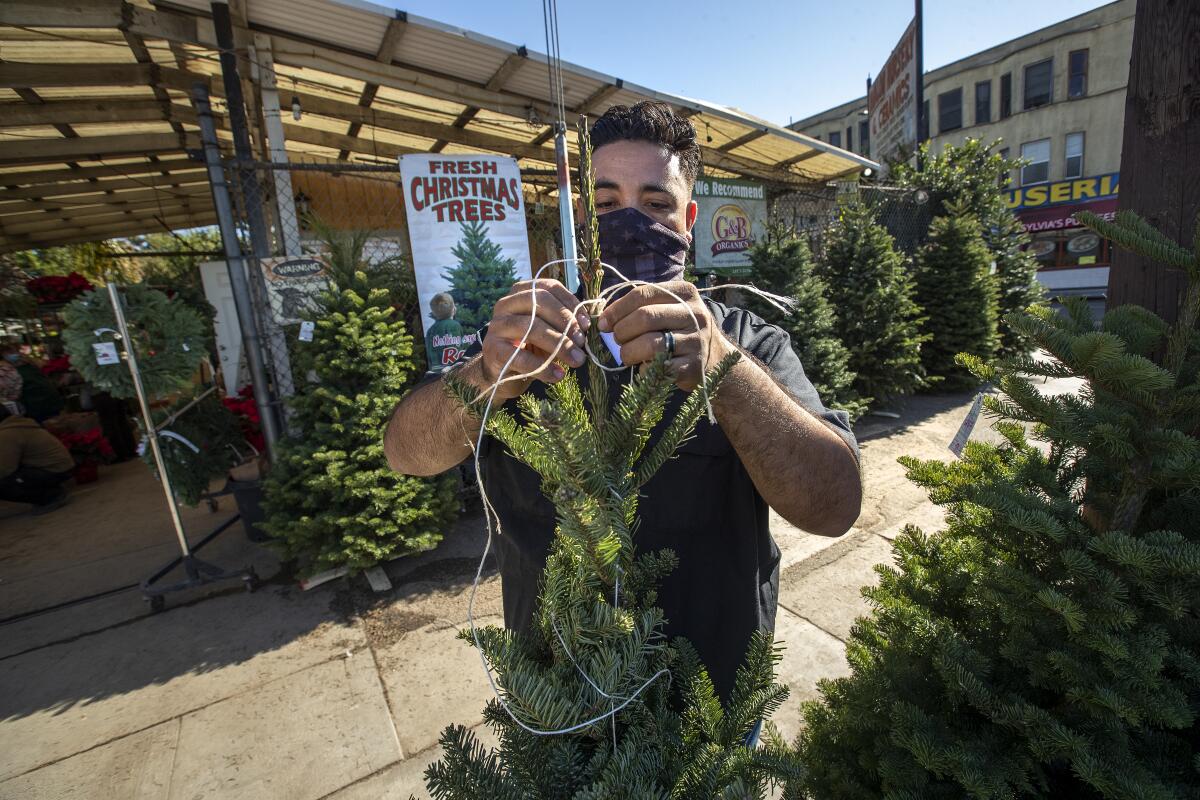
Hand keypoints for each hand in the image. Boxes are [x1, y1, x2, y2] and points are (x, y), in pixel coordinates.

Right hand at [469, 279, 589, 401]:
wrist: (501, 372)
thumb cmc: (529, 347)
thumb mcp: (548, 330)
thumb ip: (564, 323)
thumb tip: (586, 326)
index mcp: (521, 292)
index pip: (549, 287)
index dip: (570, 303)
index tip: (586, 324)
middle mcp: (506, 304)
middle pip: (539, 302)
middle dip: (565, 322)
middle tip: (582, 342)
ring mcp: (497, 326)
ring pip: (531, 328)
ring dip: (559, 344)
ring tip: (577, 360)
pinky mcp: (493, 350)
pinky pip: (520, 357)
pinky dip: (543, 367)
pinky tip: (558, 375)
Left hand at [598, 280, 733, 390]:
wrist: (715, 359)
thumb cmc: (681, 332)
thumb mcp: (670, 310)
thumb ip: (642, 307)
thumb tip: (604, 318)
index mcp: (685, 293)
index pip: (643, 294)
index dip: (617, 309)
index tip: (603, 323)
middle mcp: (695, 314)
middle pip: (645, 317)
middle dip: (622, 330)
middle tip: (617, 340)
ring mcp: (696, 341)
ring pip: (651, 343)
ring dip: (629, 352)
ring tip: (627, 355)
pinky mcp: (694, 366)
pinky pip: (658, 367)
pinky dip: (644, 370)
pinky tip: (645, 368)